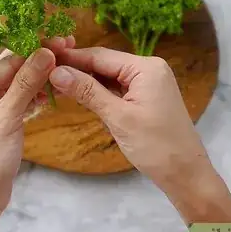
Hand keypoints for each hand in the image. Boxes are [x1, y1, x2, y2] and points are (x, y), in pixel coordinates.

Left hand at [0, 36, 73, 209]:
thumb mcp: (6, 118)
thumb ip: (26, 84)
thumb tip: (45, 51)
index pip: (9, 61)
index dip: (36, 49)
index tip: (61, 40)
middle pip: (15, 69)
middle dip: (41, 60)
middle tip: (69, 47)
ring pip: (20, 84)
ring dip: (42, 77)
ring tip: (67, 67)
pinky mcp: (1, 119)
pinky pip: (21, 100)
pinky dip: (37, 95)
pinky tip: (54, 90)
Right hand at [50, 47, 230, 222]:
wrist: (186, 174)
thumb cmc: (155, 146)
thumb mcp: (118, 117)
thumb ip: (87, 91)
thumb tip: (56, 72)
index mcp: (146, 68)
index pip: (100, 56)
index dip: (71, 58)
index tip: (45, 59)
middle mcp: (148, 69)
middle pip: (104, 64)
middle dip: (77, 69)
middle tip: (45, 73)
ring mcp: (148, 83)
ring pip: (109, 77)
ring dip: (86, 81)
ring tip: (56, 83)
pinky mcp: (145, 97)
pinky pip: (117, 88)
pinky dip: (98, 92)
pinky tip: (78, 94)